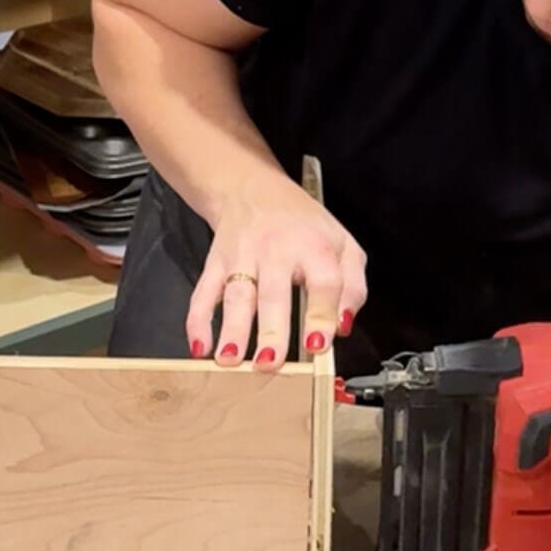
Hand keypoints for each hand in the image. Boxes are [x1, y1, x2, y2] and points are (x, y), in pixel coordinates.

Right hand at [185, 179, 366, 369]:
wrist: (253, 188)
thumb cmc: (304, 226)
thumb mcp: (344, 246)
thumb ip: (352, 287)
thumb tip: (342, 327)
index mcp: (315, 247)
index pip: (323, 283)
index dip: (321, 316)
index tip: (317, 347)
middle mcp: (276, 251)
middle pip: (274, 294)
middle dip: (271, 330)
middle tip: (269, 362)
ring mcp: (242, 257)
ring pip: (236, 295)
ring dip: (232, 329)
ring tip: (229, 360)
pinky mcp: (216, 262)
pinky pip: (204, 292)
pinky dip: (198, 320)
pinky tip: (199, 347)